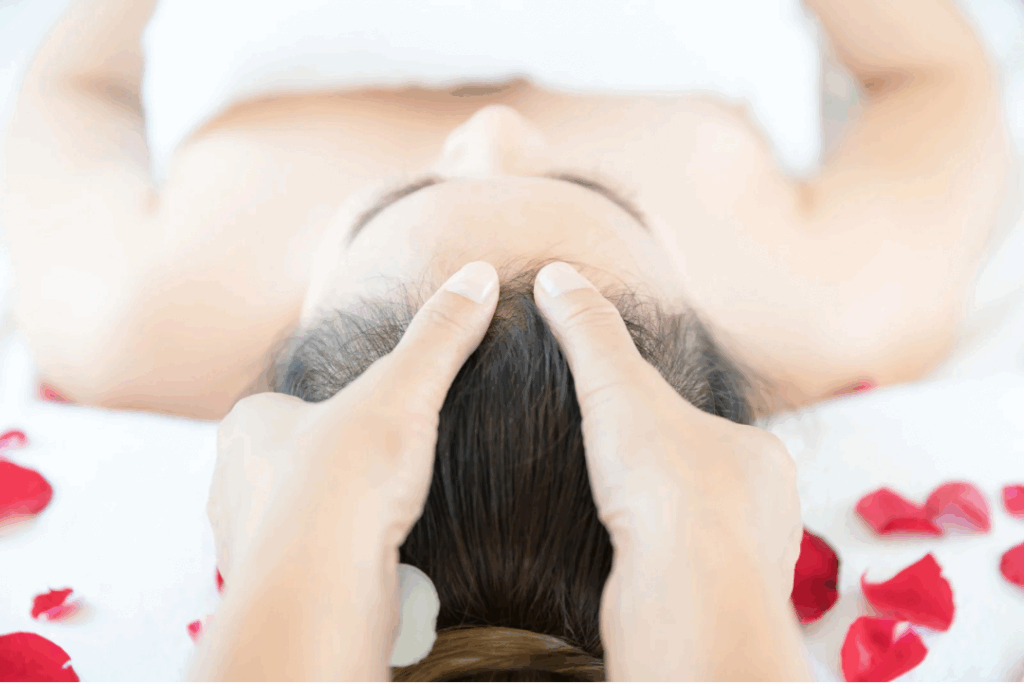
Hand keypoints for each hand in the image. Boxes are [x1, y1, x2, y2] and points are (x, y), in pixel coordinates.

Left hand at [206, 261, 499, 584]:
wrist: (319, 588)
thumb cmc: (347, 480)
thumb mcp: (404, 389)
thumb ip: (440, 334)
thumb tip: (479, 274)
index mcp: (247, 425)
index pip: (290, 404)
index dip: (337, 411)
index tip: (374, 424)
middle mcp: (231, 483)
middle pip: (290, 461)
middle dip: (332, 466)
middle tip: (381, 471)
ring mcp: (244, 541)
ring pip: (295, 516)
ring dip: (334, 516)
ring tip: (380, 517)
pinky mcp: (267, 590)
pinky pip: (307, 562)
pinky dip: (337, 558)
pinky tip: (372, 557)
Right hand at [533, 262, 802, 597]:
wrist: (686, 593)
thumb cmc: (665, 485)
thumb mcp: (616, 387)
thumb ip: (589, 331)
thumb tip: (557, 274)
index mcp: (762, 454)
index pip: (709, 429)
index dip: (663, 428)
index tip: (629, 436)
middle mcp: (774, 512)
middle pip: (711, 486)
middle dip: (671, 486)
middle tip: (622, 485)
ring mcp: (755, 568)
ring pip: (706, 541)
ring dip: (669, 535)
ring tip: (624, 530)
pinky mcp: (725, 616)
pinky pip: (691, 585)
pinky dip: (663, 576)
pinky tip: (631, 572)